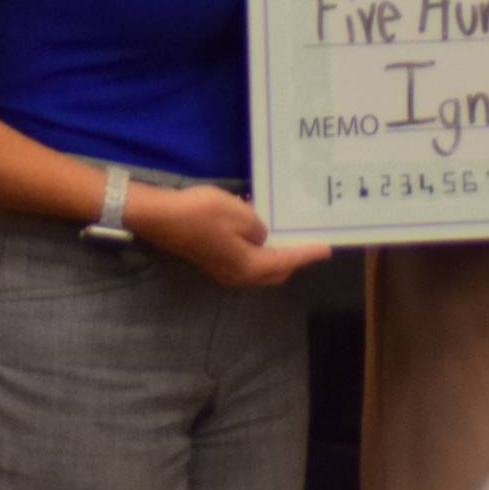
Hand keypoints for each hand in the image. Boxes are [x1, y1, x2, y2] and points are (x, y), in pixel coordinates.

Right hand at [127, 183, 331, 286]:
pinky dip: (261, 252)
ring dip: (277, 256)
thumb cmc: (203, 214)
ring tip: (291, 238)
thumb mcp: (240, 214)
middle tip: (310, 245)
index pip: (287, 262)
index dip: (308, 254)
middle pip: (275, 273)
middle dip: (294, 260)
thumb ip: (259, 229)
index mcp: (249, 266)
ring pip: (260, 269)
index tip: (327, 249)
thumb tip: (262, 237)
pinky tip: (263, 233)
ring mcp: (224, 270)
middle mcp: (238, 276)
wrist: (161, 217)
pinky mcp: (214, 260)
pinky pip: (246, 261)